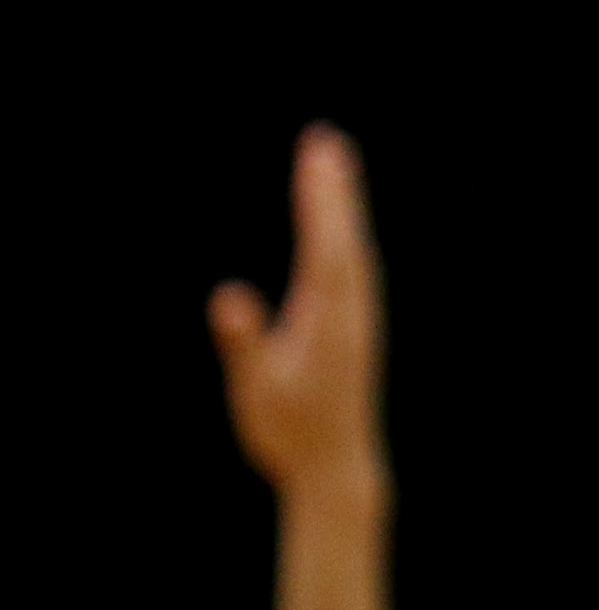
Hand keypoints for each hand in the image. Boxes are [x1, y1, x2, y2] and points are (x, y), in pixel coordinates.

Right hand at [210, 127, 384, 499]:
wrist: (335, 469)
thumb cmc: (288, 433)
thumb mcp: (256, 390)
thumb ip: (244, 344)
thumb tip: (230, 299)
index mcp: (327, 323)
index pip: (326, 249)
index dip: (322, 202)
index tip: (317, 158)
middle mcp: (349, 317)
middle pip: (346, 241)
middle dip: (334, 190)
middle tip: (328, 139)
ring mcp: (357, 324)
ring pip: (355, 254)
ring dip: (343, 207)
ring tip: (334, 161)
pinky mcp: (355, 332)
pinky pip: (354, 272)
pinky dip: (346, 237)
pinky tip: (340, 221)